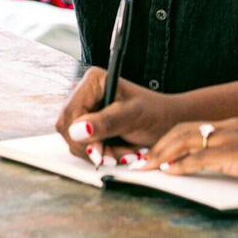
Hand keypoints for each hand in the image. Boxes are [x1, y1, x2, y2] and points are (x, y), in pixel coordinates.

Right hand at [56, 67, 184, 166]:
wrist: (169, 123)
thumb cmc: (156, 113)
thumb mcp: (133, 116)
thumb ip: (106, 122)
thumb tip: (77, 130)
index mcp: (93, 81)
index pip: (69, 113)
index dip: (79, 136)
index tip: (98, 151)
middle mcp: (85, 94)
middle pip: (68, 130)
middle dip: (92, 148)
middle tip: (116, 156)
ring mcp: (86, 111)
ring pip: (75, 142)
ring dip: (100, 154)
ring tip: (125, 153)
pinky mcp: (90, 126)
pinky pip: (85, 147)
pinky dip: (103, 155)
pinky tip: (120, 153)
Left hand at [142, 115, 237, 189]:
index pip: (198, 126)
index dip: (176, 138)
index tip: (162, 149)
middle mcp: (232, 126)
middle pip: (185, 129)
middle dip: (161, 144)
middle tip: (144, 158)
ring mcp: (233, 138)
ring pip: (186, 140)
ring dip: (163, 154)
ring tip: (147, 166)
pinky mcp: (236, 154)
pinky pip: (200, 158)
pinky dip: (181, 165)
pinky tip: (169, 172)